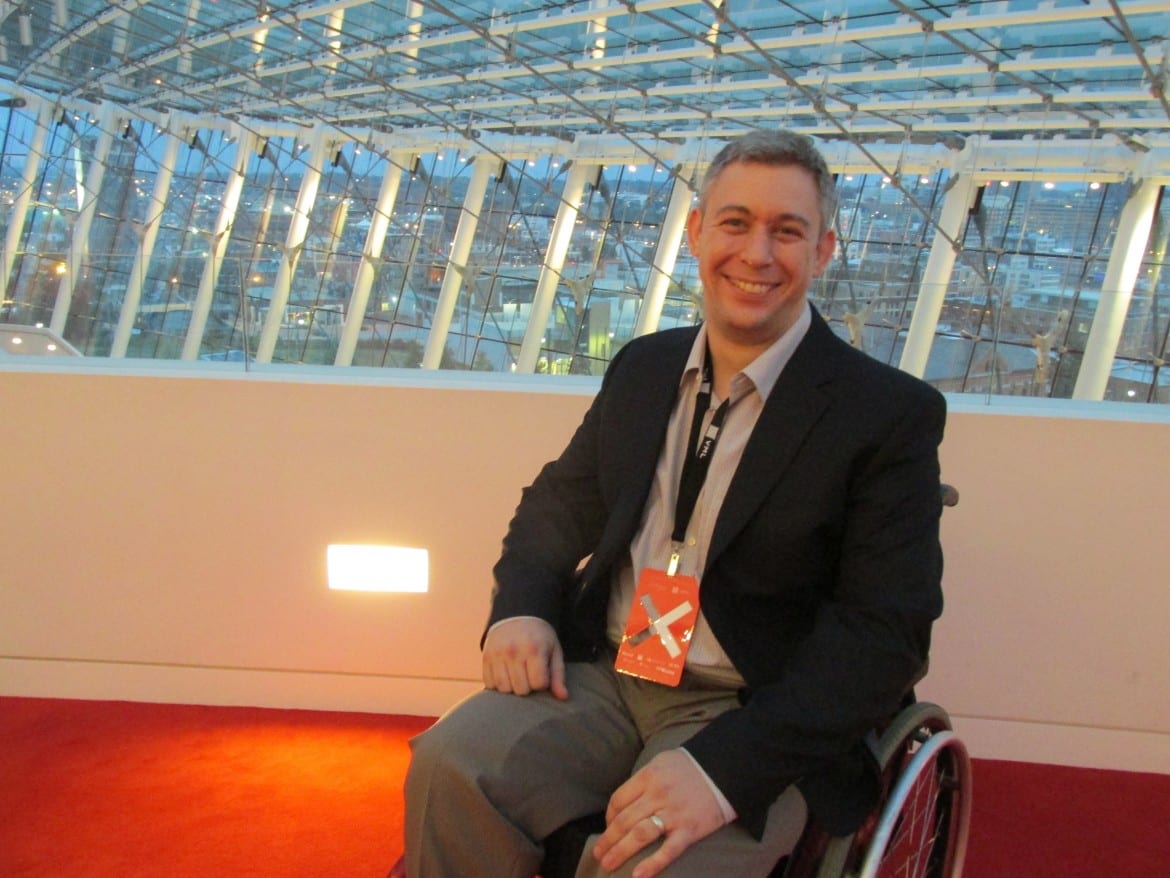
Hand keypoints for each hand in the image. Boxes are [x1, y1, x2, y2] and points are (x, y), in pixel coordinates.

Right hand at [481, 617, 567, 699]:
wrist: (517, 616)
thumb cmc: (540, 638)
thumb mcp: (554, 651)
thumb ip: (558, 675)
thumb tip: (563, 697)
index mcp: (534, 649)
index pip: (538, 684)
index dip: (542, 683)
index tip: (542, 673)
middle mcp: (513, 651)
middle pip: (521, 690)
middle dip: (527, 687)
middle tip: (529, 675)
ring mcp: (497, 654)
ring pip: (504, 689)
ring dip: (512, 687)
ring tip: (518, 676)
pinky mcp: (485, 657)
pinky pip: (489, 684)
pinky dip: (498, 685)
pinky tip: (506, 675)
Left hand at [592, 750, 727, 877]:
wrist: (724, 769)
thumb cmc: (689, 767)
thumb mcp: (661, 762)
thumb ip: (642, 780)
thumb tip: (623, 802)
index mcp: (648, 777)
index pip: (618, 800)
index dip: (609, 817)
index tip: (608, 828)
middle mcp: (658, 795)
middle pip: (624, 820)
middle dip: (608, 840)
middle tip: (599, 854)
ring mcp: (674, 813)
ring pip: (640, 835)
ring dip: (620, 851)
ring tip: (608, 864)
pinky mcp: (690, 830)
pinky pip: (668, 850)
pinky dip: (652, 864)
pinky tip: (638, 875)